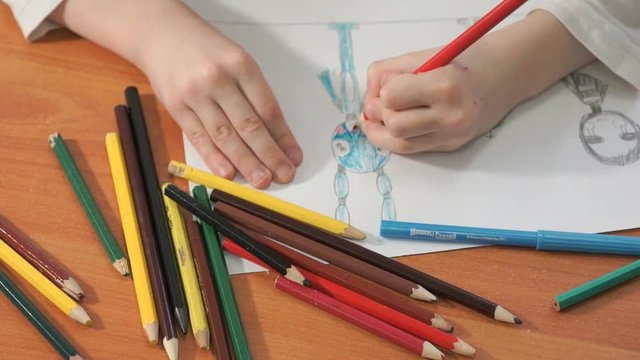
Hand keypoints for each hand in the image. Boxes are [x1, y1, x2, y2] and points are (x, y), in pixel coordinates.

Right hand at [138, 9, 301, 188]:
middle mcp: (218, 79)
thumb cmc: (207, 50)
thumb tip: (275, 135)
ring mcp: (195, 94)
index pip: (267, 109)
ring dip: (246, 162)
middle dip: (269, 154)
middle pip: (249, 125)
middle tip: (284, 174)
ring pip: (225, 135)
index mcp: (241, 65)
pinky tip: (229, 174)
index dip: (283, 137)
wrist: (163, 34)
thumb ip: (254, 93)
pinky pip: (199, 137)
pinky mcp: (175, 107)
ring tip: (262, 180)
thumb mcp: (238, 60)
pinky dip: (214, 158)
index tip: (294, 156)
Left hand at [361, 44, 515, 153]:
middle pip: (394, 125)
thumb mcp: (424, 56)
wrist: (506, 76)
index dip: (382, 91)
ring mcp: (453, 135)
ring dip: (383, 130)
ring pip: (400, 143)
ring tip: (383, 115)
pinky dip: (396, 138)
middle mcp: (450, 115)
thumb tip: (367, 99)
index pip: (392, 98)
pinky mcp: (452, 146)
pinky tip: (391, 127)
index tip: (388, 84)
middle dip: (380, 113)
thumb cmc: (464, 61)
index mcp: (444, 86)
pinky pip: (413, 149)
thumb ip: (389, 72)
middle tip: (382, 102)